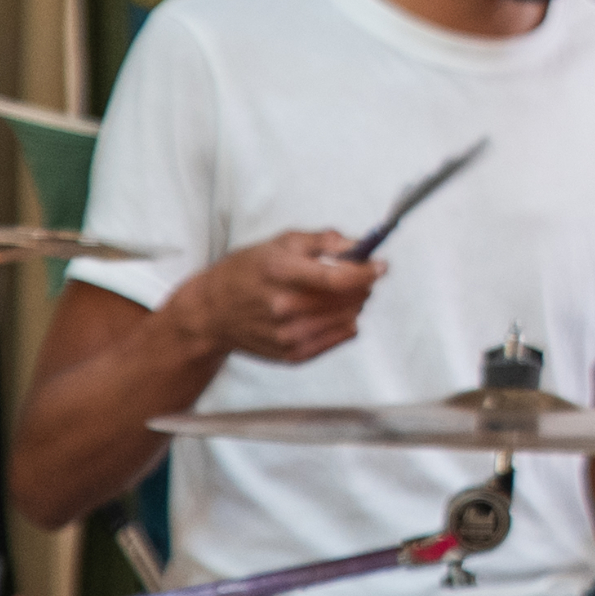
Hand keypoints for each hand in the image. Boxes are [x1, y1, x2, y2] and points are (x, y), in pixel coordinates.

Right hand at [164, 231, 380, 365]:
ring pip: (349, 319)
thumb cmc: (250, 270)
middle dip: (363, 285)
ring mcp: (286, 335)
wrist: (213, 311)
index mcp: (280, 272)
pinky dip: (345, 324)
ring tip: (342, 292)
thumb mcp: (283, 241)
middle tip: (360, 275)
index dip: (367, 272)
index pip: (338, 279)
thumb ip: (326, 240)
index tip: (381, 265)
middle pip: (348, 300)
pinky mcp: (290, 355)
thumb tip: (362, 246)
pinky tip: (332, 312)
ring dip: (356, 304)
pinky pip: (339, 339)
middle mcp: (283, 307)